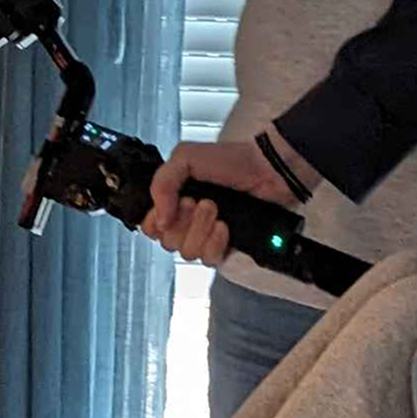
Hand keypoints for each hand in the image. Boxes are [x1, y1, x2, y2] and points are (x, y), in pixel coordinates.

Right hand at [142, 135, 296, 267]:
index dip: (157, 220)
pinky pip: (209, 259)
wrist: (267, 171)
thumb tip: (159, 219)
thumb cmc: (231, 161)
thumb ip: (161, 183)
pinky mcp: (224, 246)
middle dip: (184, 221)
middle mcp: (186, 219)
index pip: (149, 225)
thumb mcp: (185, 158)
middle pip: (167, 242)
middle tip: (200, 201)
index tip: (175, 204)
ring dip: (200, 229)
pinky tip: (224, 226)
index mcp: (173, 199)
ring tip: (216, 209)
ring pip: (187, 252)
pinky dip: (215, 243)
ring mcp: (205, 235)